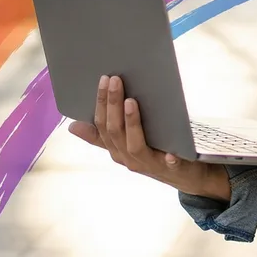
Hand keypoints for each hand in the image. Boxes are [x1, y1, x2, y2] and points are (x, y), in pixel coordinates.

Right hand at [68, 75, 229, 200]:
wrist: (185, 177)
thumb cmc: (153, 154)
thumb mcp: (125, 144)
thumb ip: (101, 136)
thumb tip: (72, 126)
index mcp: (116, 149)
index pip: (102, 125)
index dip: (101, 103)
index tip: (103, 79)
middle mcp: (128, 158)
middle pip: (115, 132)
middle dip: (113, 105)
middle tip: (115, 80)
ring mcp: (149, 164)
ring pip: (134, 145)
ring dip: (132, 123)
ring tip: (131, 102)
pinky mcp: (171, 169)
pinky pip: (168, 165)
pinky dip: (168, 158)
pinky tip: (170, 153)